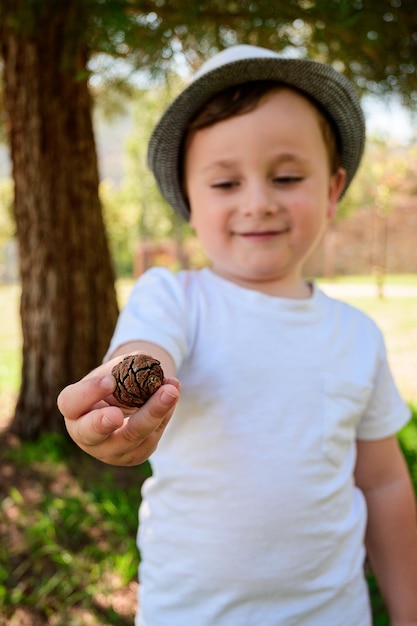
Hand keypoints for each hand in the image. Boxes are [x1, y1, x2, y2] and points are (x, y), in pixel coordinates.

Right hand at [57, 361, 179, 465]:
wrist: (128, 401)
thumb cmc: (115, 381)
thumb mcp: (116, 369)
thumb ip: (131, 366)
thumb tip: (154, 369)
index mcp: (74, 410)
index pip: (71, 404)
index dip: (88, 393)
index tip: (109, 381)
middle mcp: (86, 436)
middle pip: (93, 433)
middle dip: (104, 423)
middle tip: (116, 415)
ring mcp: (110, 450)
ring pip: (132, 437)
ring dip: (153, 412)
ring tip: (170, 391)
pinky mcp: (135, 455)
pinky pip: (151, 437)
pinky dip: (165, 413)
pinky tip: (173, 393)